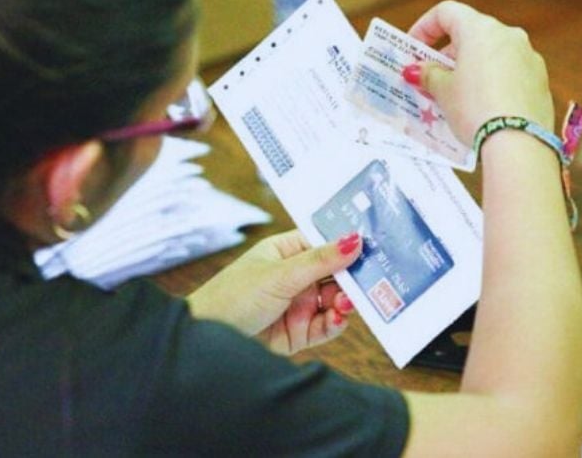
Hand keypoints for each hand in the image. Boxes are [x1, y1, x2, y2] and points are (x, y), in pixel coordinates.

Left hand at [186, 230, 361, 354]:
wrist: (208, 342)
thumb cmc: (233, 297)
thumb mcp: (280, 274)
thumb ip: (320, 260)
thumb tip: (355, 239)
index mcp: (285, 252)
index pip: (324, 244)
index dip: (347, 245)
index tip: (372, 248)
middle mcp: (293, 277)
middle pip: (334, 274)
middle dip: (352, 278)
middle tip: (369, 280)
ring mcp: (297, 305)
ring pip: (334, 301)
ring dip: (345, 301)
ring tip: (346, 303)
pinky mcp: (298, 333)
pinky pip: (326, 326)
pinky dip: (335, 323)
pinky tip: (337, 318)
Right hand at [406, 0, 554, 144]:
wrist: (518, 142)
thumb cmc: (475, 109)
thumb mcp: (443, 91)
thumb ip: (429, 74)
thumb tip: (419, 70)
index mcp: (481, 30)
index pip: (446, 12)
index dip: (424, 27)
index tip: (412, 50)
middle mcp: (509, 36)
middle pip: (471, 34)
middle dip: (446, 54)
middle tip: (430, 78)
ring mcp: (528, 57)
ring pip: (491, 55)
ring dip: (469, 69)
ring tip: (452, 95)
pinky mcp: (539, 81)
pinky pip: (507, 73)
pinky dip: (490, 82)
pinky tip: (478, 105)